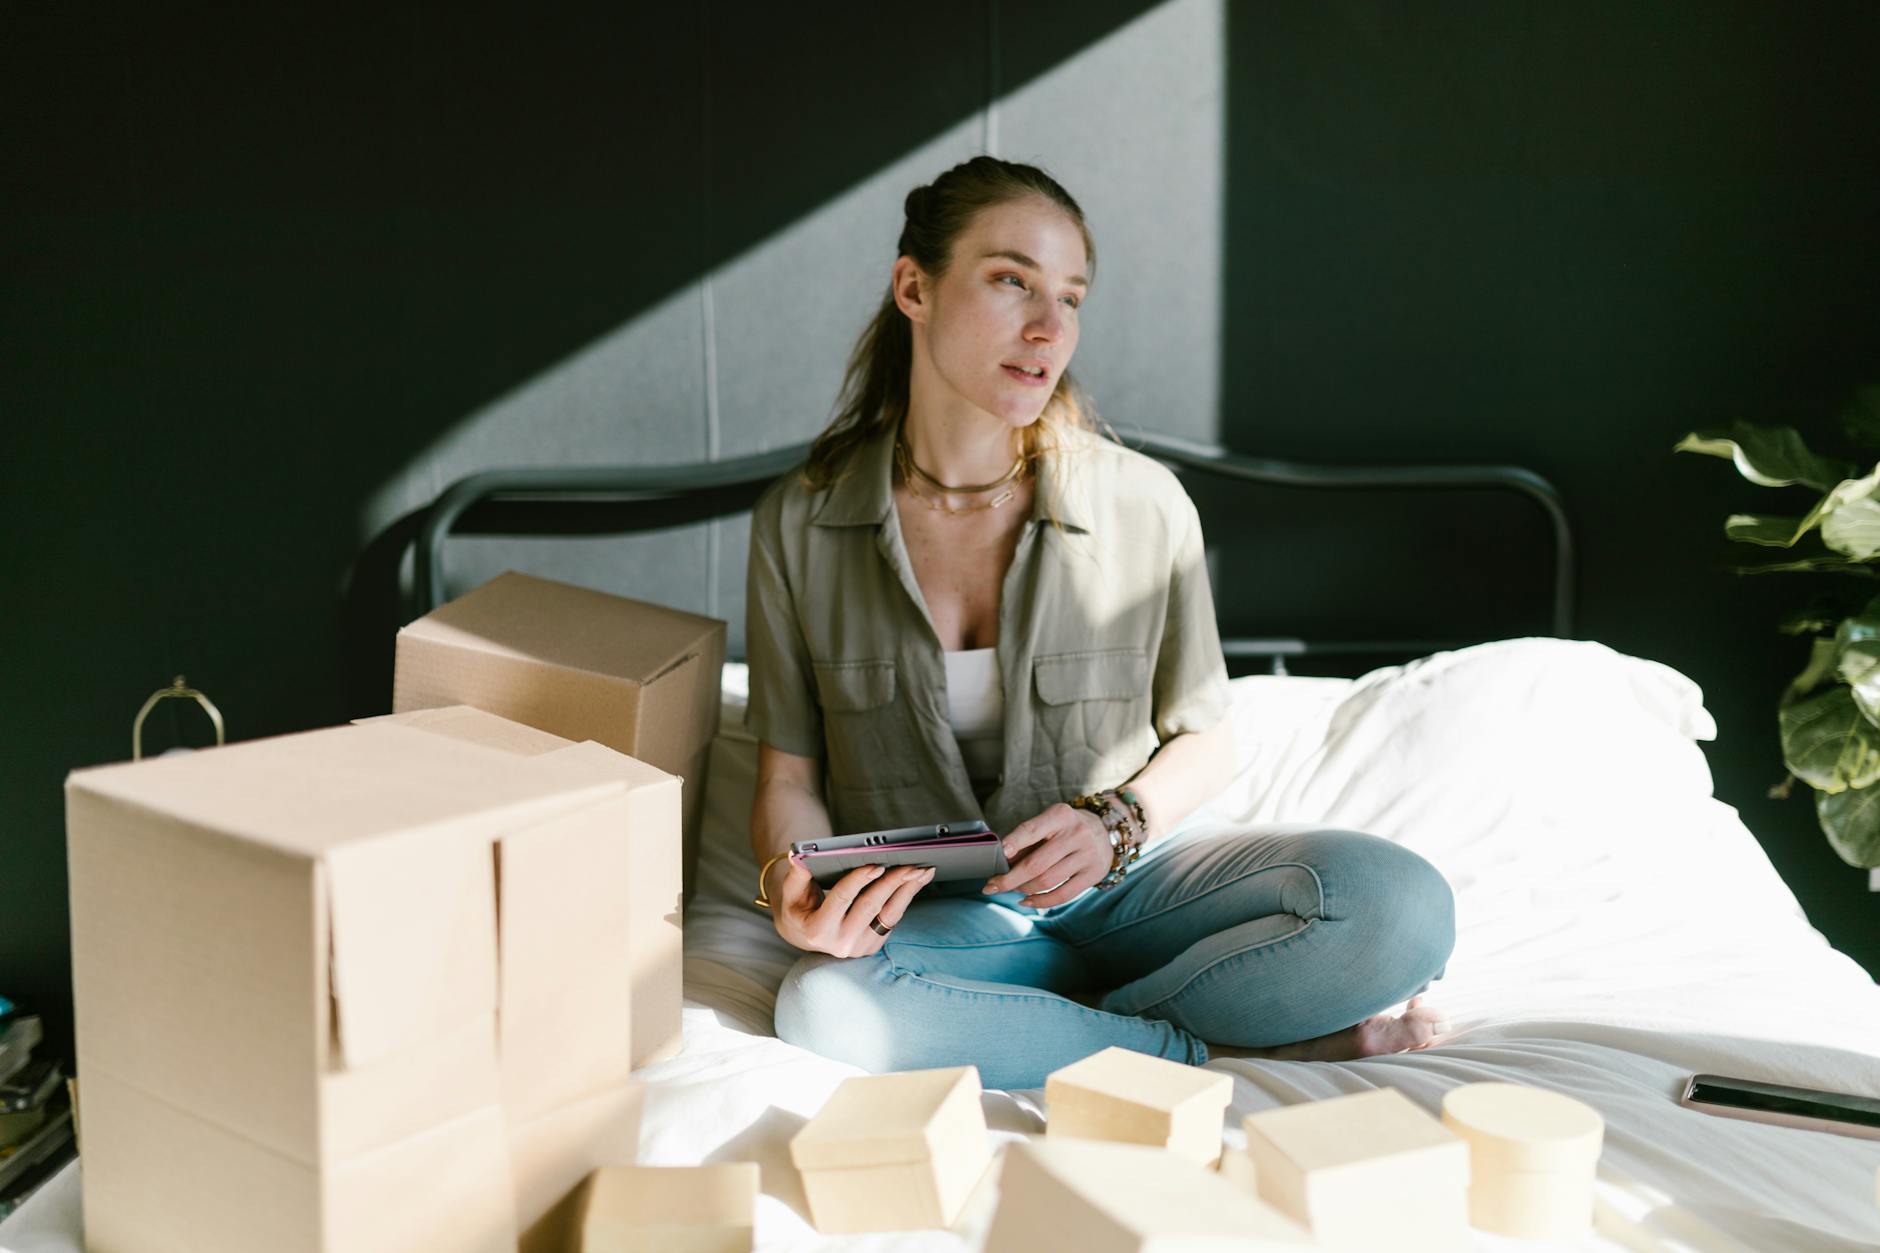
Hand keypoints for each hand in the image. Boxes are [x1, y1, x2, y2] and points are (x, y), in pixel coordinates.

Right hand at [769, 857, 934, 956]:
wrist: (805, 935)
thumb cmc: (799, 907)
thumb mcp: (792, 893)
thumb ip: (797, 875)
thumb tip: (798, 856)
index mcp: (818, 930)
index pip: (842, 899)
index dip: (859, 880)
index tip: (876, 864)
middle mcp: (840, 943)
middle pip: (871, 906)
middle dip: (892, 883)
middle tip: (910, 864)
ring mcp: (859, 947)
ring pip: (888, 914)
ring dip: (907, 890)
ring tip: (922, 871)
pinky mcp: (873, 946)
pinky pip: (893, 919)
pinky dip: (905, 898)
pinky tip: (915, 881)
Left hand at [981, 802, 1111, 907]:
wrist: (1105, 830)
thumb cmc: (1065, 829)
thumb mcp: (1049, 824)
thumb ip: (1027, 841)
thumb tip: (1000, 864)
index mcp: (1060, 815)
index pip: (1031, 830)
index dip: (1014, 842)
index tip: (999, 854)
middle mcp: (1076, 834)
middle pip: (1036, 864)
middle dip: (1009, 879)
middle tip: (991, 886)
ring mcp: (1087, 855)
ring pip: (1046, 881)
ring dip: (1023, 889)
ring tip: (1013, 888)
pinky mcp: (1094, 874)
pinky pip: (1062, 895)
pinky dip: (1040, 902)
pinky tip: (1026, 901)